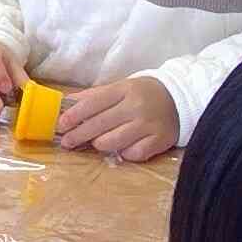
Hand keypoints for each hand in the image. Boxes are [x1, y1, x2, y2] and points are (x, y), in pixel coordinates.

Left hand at [58, 76, 178, 160]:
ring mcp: (148, 124)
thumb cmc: (143, 94)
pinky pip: (131, 154)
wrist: (180, 99)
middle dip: (78, 135)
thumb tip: (66, 103)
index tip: (61, 125)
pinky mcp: (159, 141)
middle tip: (67, 142)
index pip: (93, 103)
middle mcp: (136, 106)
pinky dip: (123, 153)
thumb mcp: (121, 88)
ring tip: (97, 142)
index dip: (74, 115)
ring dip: (99, 144)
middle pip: (99, 125)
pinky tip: (123, 147)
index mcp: (124, 89)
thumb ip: (94, 96)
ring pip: (111, 142)